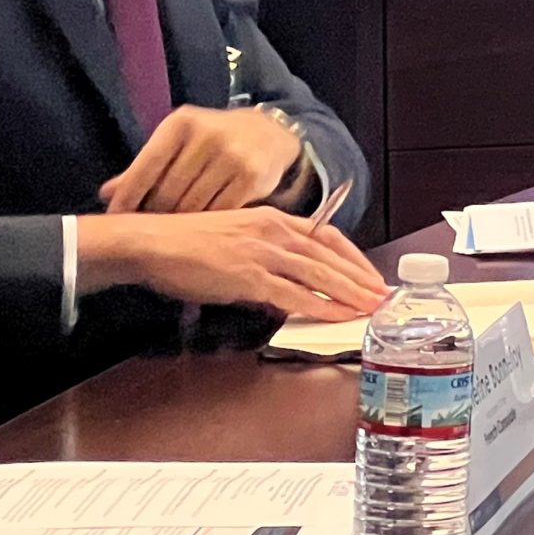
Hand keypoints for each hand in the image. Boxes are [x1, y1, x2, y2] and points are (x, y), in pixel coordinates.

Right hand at [77, 208, 387, 321]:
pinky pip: (292, 293)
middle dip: (360, 277)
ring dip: (348, 292)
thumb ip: (265, 255)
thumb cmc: (185, 244)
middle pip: (330, 255)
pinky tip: (335, 315)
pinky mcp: (247, 275)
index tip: (370, 273)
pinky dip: (319, 305)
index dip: (353, 256)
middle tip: (382, 295)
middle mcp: (274, 231)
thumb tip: (284, 281)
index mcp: (273, 219)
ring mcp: (262, 252)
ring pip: (318, 274)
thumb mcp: (236, 238)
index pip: (327, 235)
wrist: (150, 242)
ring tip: (369, 307)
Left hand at [101, 105, 303, 214]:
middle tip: (150, 226)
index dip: (128, 196)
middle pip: (167, 191)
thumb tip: (106, 194)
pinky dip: (207, 222)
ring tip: (175, 229)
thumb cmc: (212, 141)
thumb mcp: (178, 144)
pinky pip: (219, 212)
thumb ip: (145, 168)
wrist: (270, 133)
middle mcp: (208, 135)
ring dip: (180, 221)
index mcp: (181, 124)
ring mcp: (233, 156)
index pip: (146, 166)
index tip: (116, 218)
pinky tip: (202, 226)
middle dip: (154, 212)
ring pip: (192, 205)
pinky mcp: (252, 176)